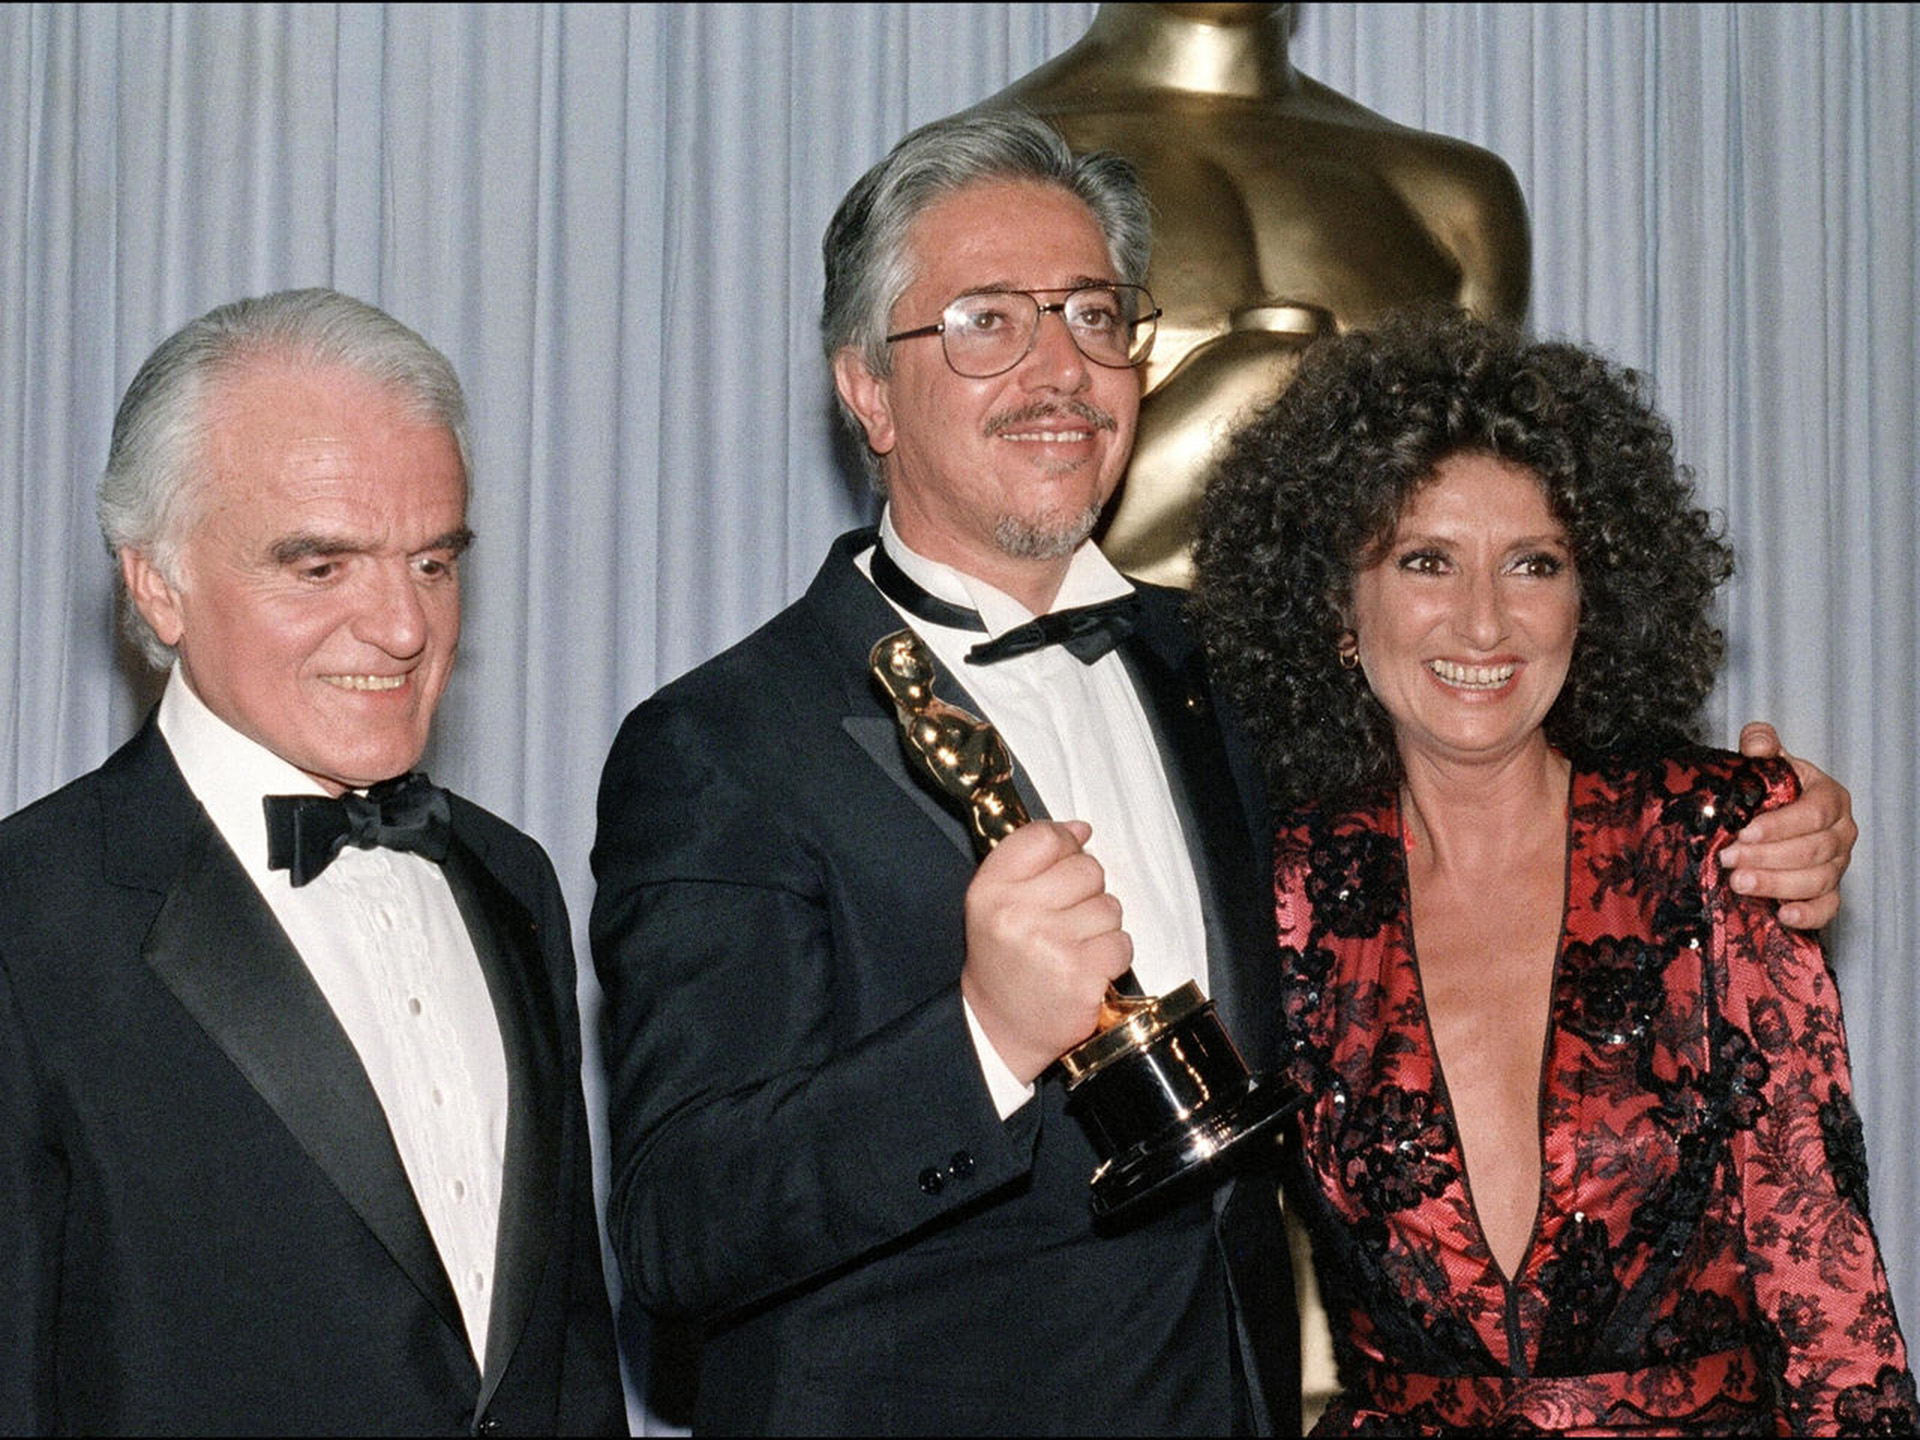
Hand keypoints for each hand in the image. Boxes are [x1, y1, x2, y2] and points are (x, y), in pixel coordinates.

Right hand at [961, 820, 1133, 1083]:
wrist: (1000, 1028)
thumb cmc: (1004, 959)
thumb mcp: (996, 901)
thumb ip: (1032, 857)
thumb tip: (1080, 828)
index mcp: (991, 889)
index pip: (1043, 837)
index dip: (1065, 845)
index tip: (1064, 863)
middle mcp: (1017, 914)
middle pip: (1086, 868)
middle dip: (1086, 891)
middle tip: (1065, 918)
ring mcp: (1051, 946)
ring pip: (1110, 906)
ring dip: (1100, 926)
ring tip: (1073, 946)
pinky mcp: (1082, 977)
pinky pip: (1122, 943)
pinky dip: (1111, 955)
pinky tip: (1087, 967)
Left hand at [1718, 721, 1856, 929]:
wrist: (1770, 817)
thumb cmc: (1770, 790)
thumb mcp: (1766, 763)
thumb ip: (1761, 746)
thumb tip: (1758, 743)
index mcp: (1830, 798)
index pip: (1813, 814)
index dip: (1779, 825)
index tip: (1744, 832)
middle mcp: (1840, 833)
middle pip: (1812, 850)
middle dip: (1768, 857)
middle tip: (1730, 859)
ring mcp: (1838, 865)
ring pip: (1816, 880)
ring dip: (1777, 884)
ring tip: (1739, 883)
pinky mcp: (1829, 892)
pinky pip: (1827, 908)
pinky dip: (1808, 915)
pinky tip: (1782, 915)